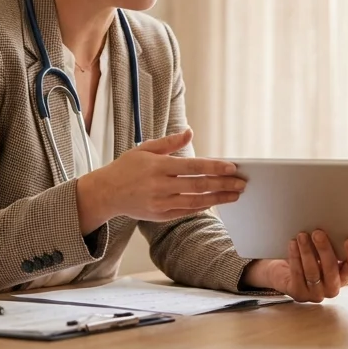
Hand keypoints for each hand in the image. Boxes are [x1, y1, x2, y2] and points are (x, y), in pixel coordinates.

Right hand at [75, 129, 245, 231]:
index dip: (215, 167)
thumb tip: (190, 132)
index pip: (193, 167)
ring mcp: (161, 203)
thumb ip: (169, 143)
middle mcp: (161, 186)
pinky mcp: (160, 216)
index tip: (232, 167)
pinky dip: (203, 207)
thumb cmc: (126, 168)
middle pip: (199, 186)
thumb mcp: (145, 149)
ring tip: (235, 194)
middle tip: (242, 183)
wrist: (106, 194)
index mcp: (159, 167)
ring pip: (196, 202)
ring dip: (218, 198)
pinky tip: (216, 201)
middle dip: (223, 184)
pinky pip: (186, 211)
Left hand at [241, 230, 347, 302]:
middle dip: (324, 250)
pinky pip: (298, 275)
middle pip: (331, 270)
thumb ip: (329, 243)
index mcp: (343, 275)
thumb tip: (329, 222)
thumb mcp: (321, 251)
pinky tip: (292, 244)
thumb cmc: (308, 258)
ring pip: (313, 272)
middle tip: (318, 233)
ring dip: (307, 252)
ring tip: (302, 236)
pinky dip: (295, 258)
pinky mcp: (299, 294)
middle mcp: (332, 287)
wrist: (284, 273)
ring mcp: (316, 293)